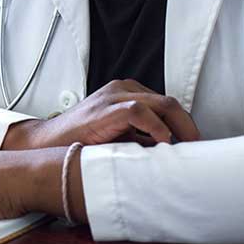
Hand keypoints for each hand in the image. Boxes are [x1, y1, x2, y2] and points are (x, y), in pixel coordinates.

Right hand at [1, 79, 199, 150]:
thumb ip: (144, 140)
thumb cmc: (80, 144)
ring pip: (162, 104)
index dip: (185, 126)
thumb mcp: (119, 139)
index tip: (194, 147)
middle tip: (198, 151)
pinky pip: (140, 111)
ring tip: (186, 150)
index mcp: (126, 94)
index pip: (167, 106)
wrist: (45, 145)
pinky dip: (156, 127)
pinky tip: (163, 143)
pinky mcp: (106, 108)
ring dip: (180, 128)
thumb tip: (174, 153)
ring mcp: (114, 96)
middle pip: (170, 103)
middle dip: (188, 128)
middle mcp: (122, 89)